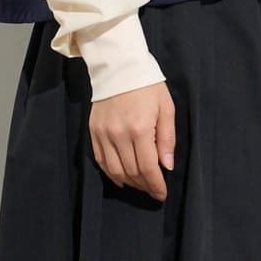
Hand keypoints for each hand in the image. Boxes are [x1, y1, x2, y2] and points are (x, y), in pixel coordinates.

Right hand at [90, 81, 175, 200]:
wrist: (119, 67)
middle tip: (154, 190)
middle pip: (132, 171)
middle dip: (145, 185)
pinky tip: (121, 178)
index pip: (148, 167)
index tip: (162, 194)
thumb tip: (167, 166)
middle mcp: (119, 134)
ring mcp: (103, 133)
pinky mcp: (93, 131)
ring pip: (115, 170)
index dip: (156, 185)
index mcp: (140, 128)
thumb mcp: (166, 108)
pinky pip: (100, 160)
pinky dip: (111, 173)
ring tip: (140, 185)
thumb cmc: (148, 86)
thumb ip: (167, 139)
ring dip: (129, 182)